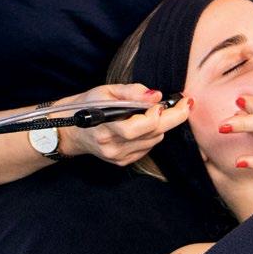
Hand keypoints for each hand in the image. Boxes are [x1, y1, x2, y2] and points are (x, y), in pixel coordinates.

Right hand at [59, 83, 191, 165]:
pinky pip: (148, 148)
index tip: (166, 101)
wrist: (70, 129)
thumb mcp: (106, 91)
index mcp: (106, 127)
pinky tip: (144, 124)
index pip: (140, 126)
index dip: (158, 114)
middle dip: (172, 118)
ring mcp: (118, 157)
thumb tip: (156, 95)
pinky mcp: (122, 162)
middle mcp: (112, 146)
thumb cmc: (88, 105)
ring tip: (156, 111)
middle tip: (182, 103)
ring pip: (154, 141)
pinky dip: (152, 134)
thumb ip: (132, 92)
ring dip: (161, 125)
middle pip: (153, 134)